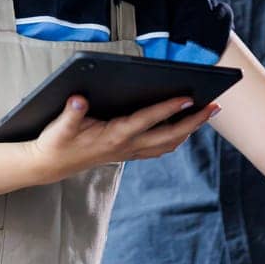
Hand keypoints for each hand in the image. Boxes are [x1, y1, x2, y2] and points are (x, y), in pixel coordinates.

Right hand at [29, 94, 220, 182]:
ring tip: (206, 113)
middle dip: (194, 122)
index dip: (169, 109)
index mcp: (114, 136)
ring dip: (190, 130)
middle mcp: (127, 146)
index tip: (189, 98)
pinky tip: (183, 126)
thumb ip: (69, 113)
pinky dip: (176, 137)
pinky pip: (160, 147)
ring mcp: (129, 152)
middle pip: (169, 135)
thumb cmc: (56, 142)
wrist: (49, 165)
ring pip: (168, 144)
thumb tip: (78, 99)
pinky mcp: (128, 153)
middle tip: (215, 107)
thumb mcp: (58, 127)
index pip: (148, 120)